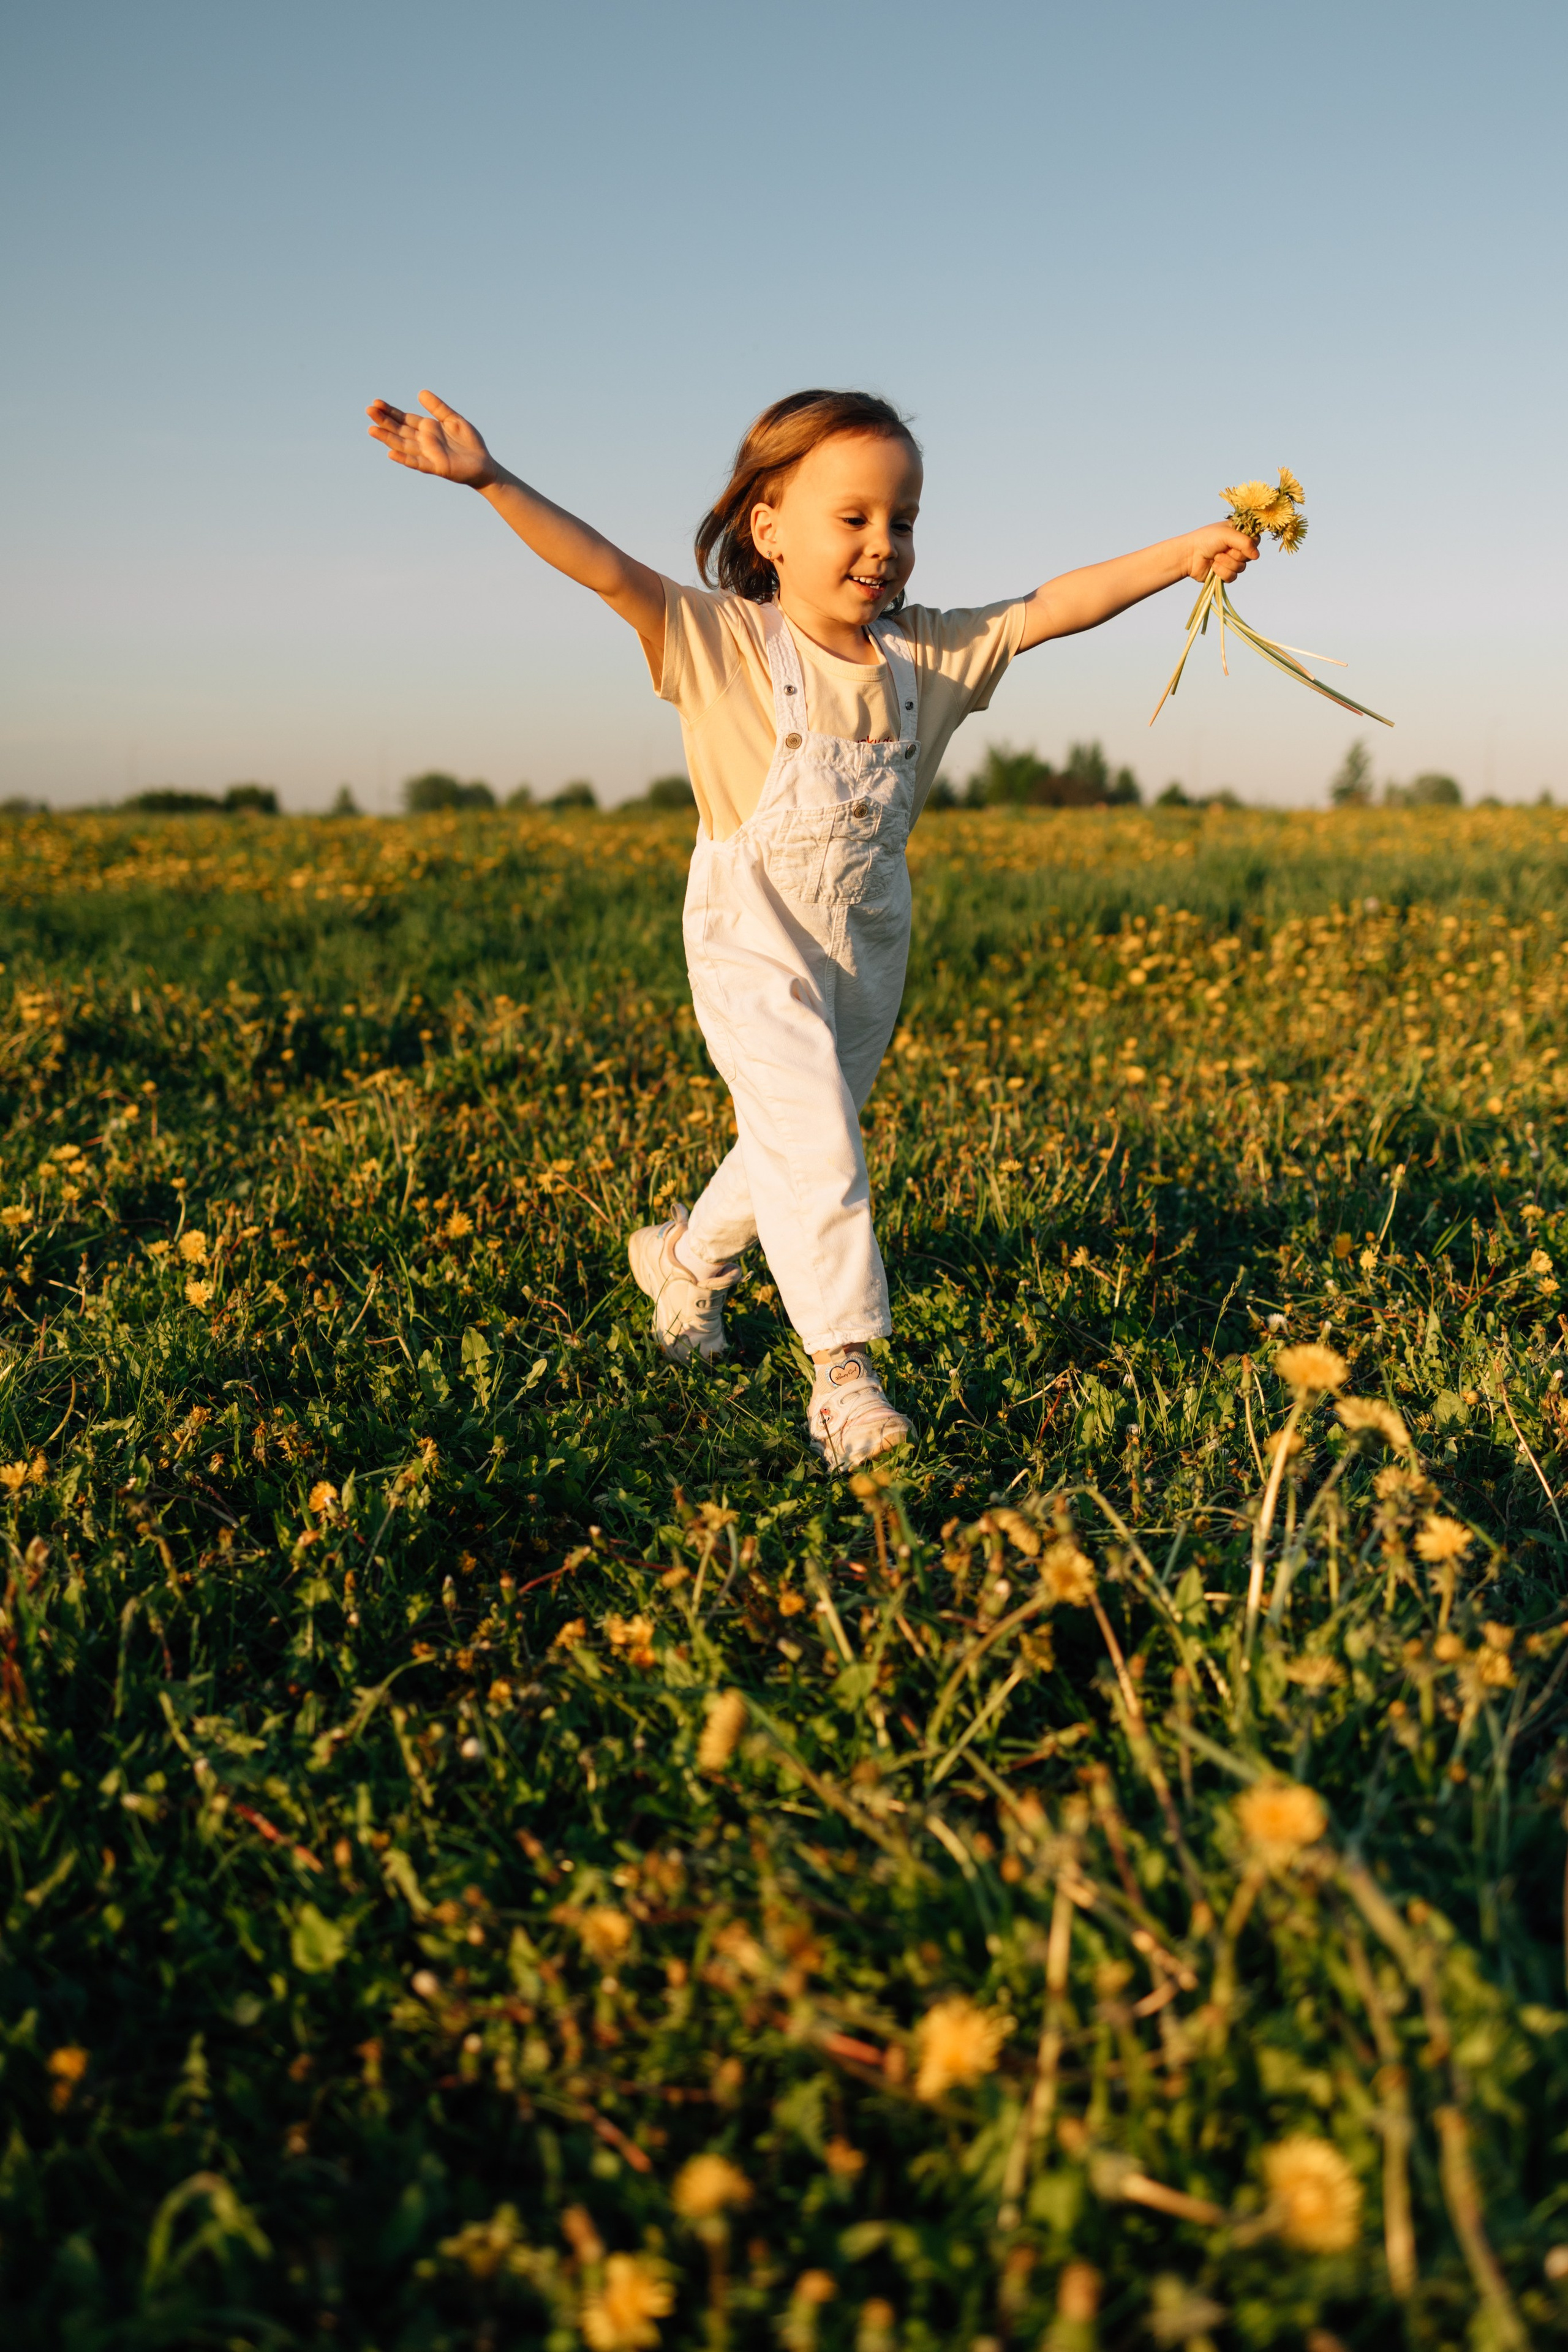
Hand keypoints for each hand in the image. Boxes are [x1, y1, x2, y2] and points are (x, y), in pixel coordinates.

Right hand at [365, 389, 498, 488]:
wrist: (483, 463)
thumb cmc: (468, 442)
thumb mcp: (453, 419)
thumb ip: (437, 407)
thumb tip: (420, 392)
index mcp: (427, 428)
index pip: (404, 419)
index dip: (390, 411)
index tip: (376, 403)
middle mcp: (423, 441)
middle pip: (399, 430)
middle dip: (384, 421)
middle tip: (369, 410)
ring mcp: (428, 454)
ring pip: (403, 445)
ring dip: (388, 438)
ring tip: (372, 430)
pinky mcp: (436, 466)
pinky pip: (417, 463)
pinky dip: (404, 459)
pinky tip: (391, 453)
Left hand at [1182, 523, 1257, 583]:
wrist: (1189, 555)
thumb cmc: (1206, 539)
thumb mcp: (1227, 534)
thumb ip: (1245, 542)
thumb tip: (1256, 557)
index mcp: (1239, 534)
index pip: (1256, 540)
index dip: (1250, 544)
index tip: (1240, 543)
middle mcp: (1237, 548)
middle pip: (1249, 556)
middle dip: (1235, 554)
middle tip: (1222, 549)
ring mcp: (1231, 561)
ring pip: (1241, 568)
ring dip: (1227, 563)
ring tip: (1215, 557)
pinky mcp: (1225, 574)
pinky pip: (1233, 577)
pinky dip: (1223, 572)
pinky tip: (1214, 567)